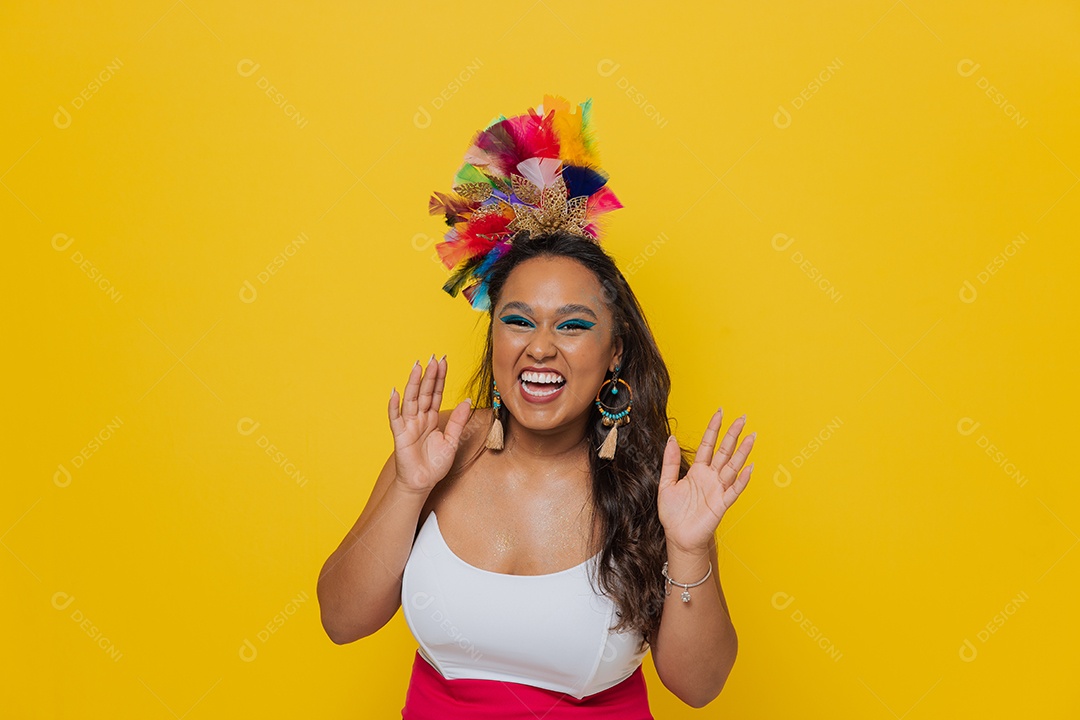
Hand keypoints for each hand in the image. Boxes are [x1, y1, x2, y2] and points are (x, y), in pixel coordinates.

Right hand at [387, 355, 471, 493]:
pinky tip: (395, 393)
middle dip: (429, 375)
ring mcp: (409, 425)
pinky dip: (394, 406)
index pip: (436, 393)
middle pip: (424, 393)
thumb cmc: (435, 464)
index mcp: (432, 418)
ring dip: (413, 383)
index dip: (439, 378)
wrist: (423, 483)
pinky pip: (396, 418)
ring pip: (411, 400)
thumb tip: (467, 401)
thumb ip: (458, 421)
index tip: (443, 361)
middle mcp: (419, 418)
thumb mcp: (452, 441)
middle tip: (433, 358)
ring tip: (417, 367)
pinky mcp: (400, 435)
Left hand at [657, 410, 755, 552]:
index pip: (708, 445)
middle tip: (742, 418)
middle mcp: (710, 477)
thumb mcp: (666, 483)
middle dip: (732, 435)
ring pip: (732, 467)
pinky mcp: (721, 504)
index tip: (720, 413)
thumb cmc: (673, 513)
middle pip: (724, 451)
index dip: (713, 429)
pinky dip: (741, 480)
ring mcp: (718, 489)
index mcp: (697, 471)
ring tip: (751, 437)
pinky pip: (733, 490)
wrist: (678, 537)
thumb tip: (672, 439)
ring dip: (742, 452)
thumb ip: (670, 462)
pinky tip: (749, 468)